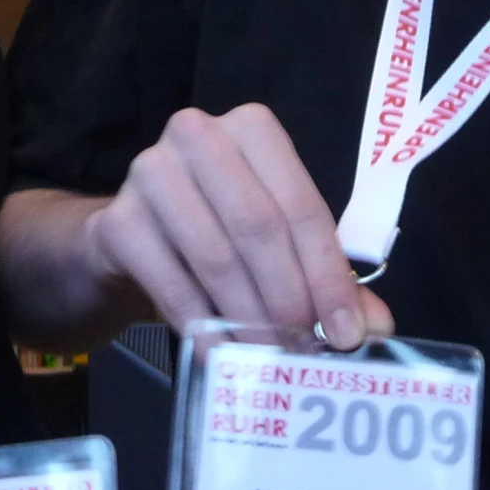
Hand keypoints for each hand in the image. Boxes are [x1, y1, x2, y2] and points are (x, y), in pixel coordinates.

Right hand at [84, 104, 392, 348]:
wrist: (125, 239)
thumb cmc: (214, 229)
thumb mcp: (274, 243)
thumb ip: (324, 277)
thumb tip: (375, 327)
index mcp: (252, 129)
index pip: (302, 206)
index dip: (329, 275)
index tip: (349, 334)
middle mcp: (198, 135)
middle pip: (259, 227)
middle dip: (290, 297)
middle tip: (307, 351)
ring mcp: (150, 173)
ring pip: (216, 258)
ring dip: (250, 319)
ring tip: (272, 361)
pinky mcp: (115, 221)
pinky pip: (171, 284)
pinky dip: (204, 327)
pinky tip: (224, 357)